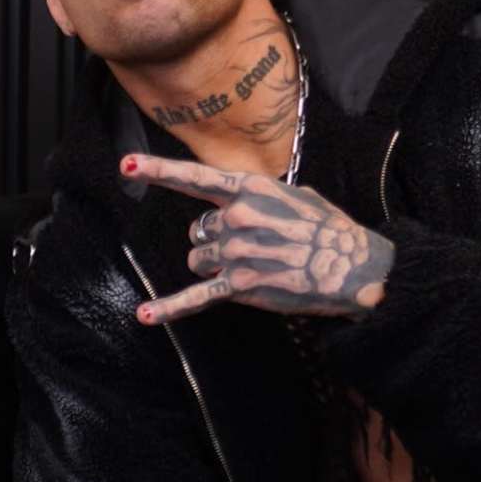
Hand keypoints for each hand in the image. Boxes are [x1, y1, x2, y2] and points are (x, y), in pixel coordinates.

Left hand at [123, 152, 396, 324]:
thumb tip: (239, 202)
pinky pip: (195, 297)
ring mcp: (235, 253)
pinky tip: (144, 316)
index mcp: (249, 191)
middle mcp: (236, 219)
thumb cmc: (329, 230)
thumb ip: (259, 196)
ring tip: (252, 268)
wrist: (354, 268)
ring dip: (215, 265)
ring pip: (197, 260)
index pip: (195, 178)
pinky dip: (168, 308)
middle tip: (250, 247)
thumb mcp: (295, 195)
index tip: (126, 165)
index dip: (158, 171)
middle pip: (197, 231)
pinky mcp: (240, 285)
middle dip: (214, 240)